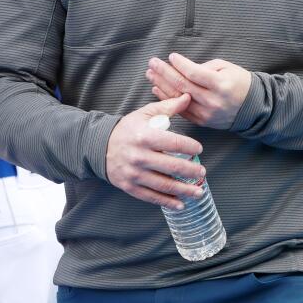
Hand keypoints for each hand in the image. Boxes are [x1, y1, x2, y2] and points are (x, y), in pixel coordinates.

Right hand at [105, 93, 206, 209]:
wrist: (99, 145)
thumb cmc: (127, 128)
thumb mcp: (145, 114)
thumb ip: (167, 107)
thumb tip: (188, 97)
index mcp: (145, 136)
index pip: (174, 143)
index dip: (190, 147)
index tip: (199, 149)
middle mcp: (140, 156)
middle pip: (172, 166)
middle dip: (191, 171)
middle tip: (202, 172)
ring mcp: (134, 173)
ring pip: (164, 185)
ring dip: (184, 190)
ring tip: (199, 192)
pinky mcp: (130, 186)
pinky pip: (151, 197)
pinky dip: (167, 202)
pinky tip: (180, 204)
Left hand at [146, 53, 251, 129]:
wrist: (252, 108)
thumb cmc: (239, 82)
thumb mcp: (226, 67)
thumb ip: (204, 67)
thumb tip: (182, 68)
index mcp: (220, 85)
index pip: (194, 73)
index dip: (180, 64)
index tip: (171, 56)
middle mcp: (212, 101)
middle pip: (182, 86)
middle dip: (164, 72)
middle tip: (152, 62)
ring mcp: (206, 113)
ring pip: (178, 99)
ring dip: (161, 85)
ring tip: (150, 74)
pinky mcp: (202, 121)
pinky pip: (181, 110)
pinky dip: (167, 99)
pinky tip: (157, 89)